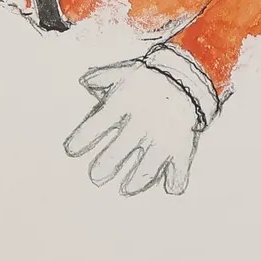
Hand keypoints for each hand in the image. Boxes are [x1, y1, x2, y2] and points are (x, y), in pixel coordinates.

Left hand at [63, 59, 200, 196]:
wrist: (189, 75)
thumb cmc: (150, 76)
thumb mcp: (123, 72)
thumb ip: (101, 78)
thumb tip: (83, 82)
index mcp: (123, 104)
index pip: (97, 124)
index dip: (83, 138)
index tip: (71, 150)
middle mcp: (142, 123)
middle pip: (119, 151)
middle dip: (105, 166)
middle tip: (96, 177)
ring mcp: (163, 136)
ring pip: (148, 168)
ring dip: (136, 182)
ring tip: (126, 188)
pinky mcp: (182, 145)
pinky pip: (180, 168)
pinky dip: (177, 180)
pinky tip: (171, 187)